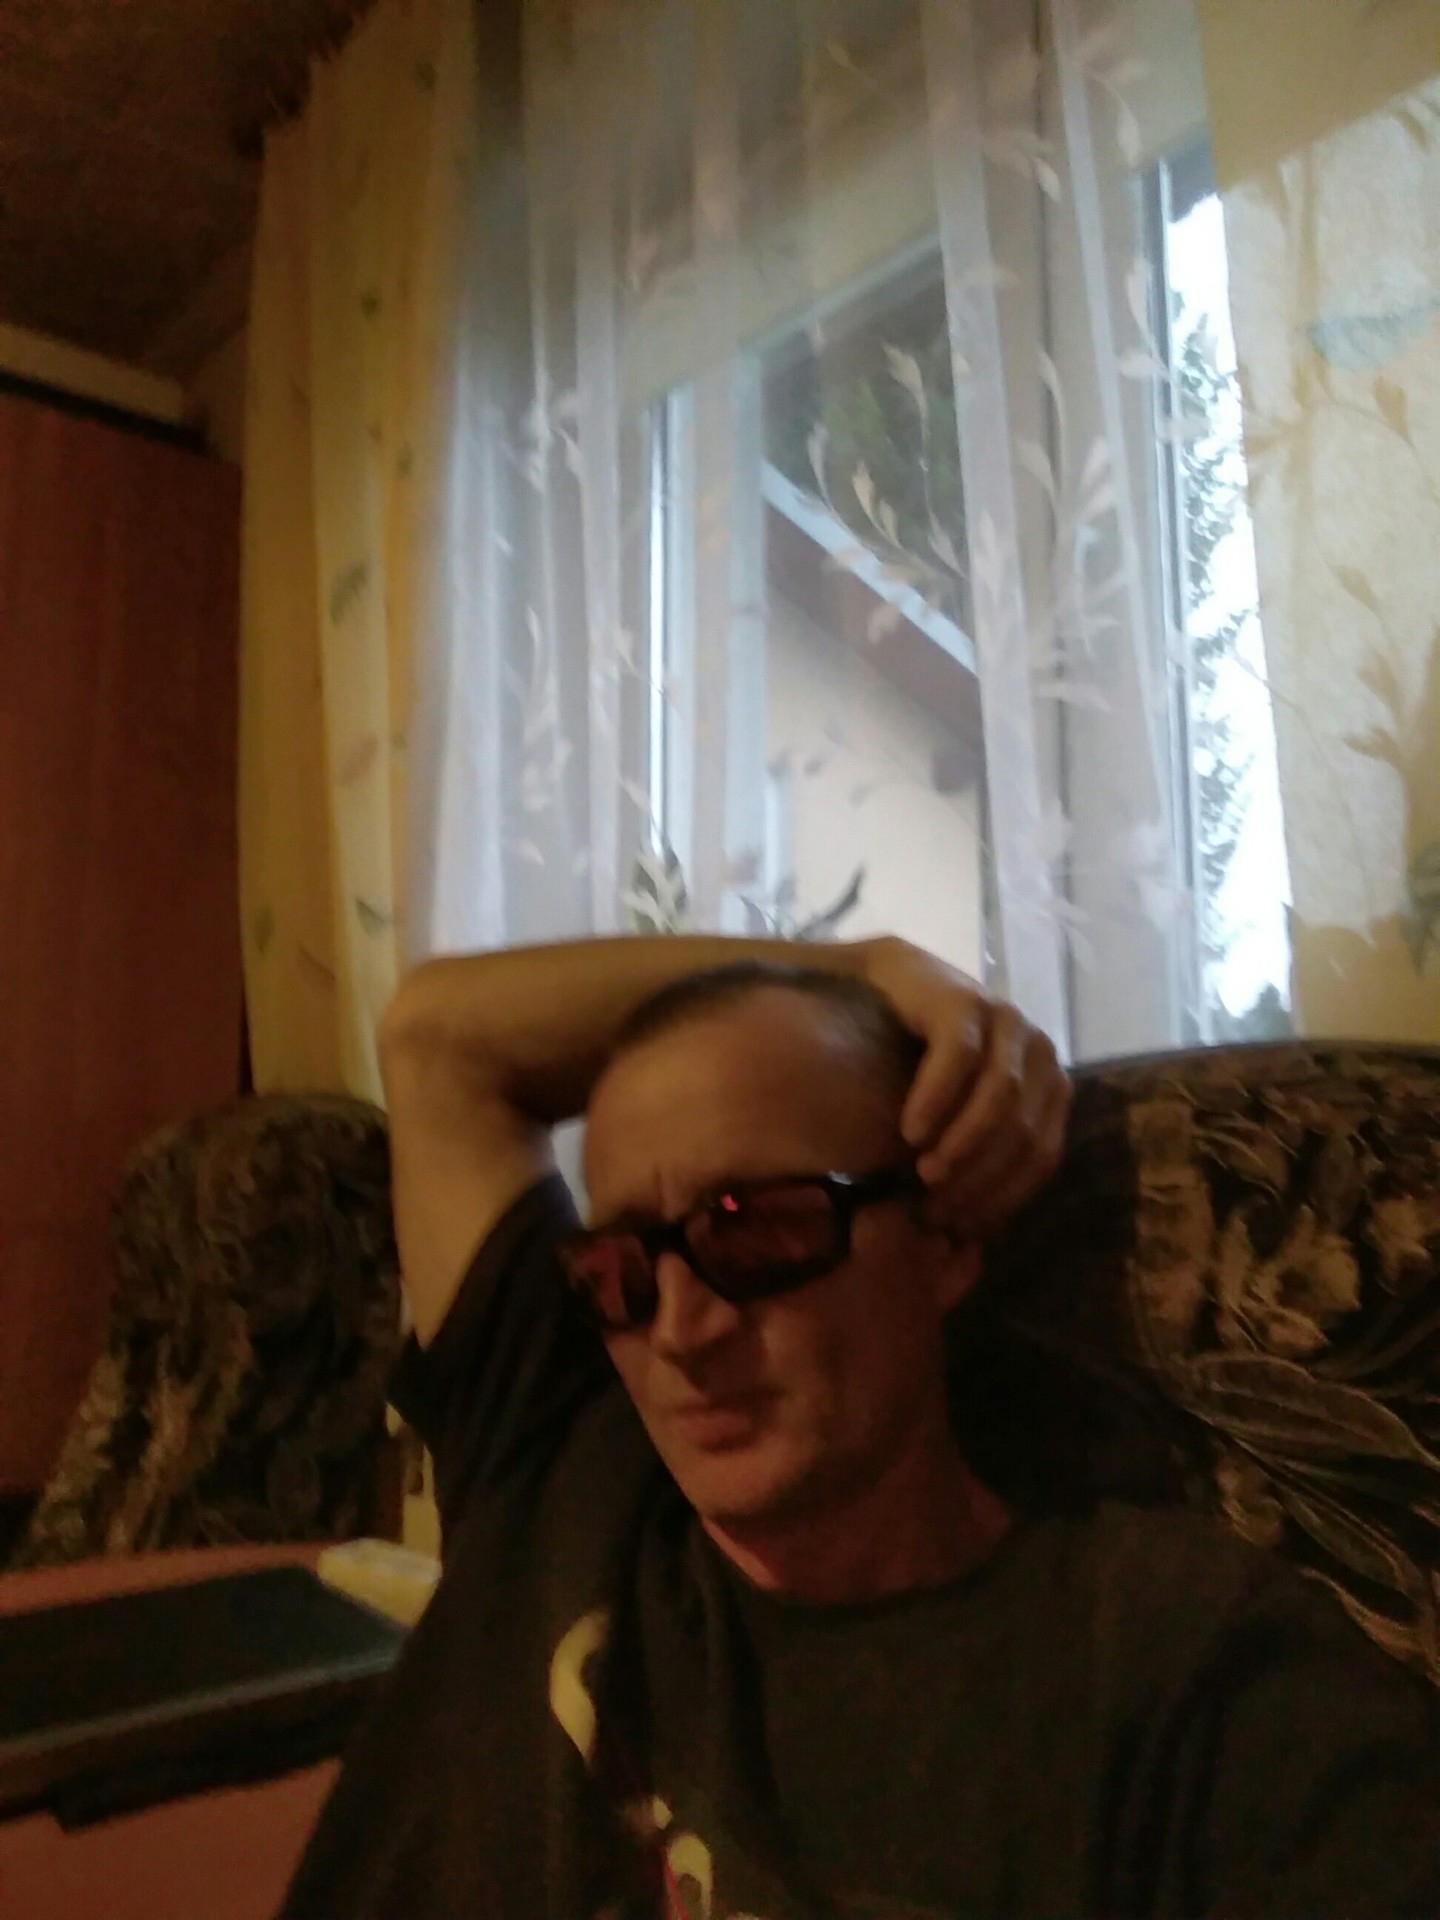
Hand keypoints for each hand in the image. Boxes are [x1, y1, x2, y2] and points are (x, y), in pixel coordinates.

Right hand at [863, 937, 1070, 1235]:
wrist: (889, 988)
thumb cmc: (921, 1063)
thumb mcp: (959, 1115)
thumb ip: (978, 1155)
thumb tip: (983, 1232)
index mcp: (1049, 1086)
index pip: (1042, 1157)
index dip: (1002, 1197)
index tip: (958, 1223)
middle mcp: (1039, 1052)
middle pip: (1023, 1132)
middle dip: (979, 1177)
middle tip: (934, 1204)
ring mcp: (1006, 1021)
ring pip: (1001, 1097)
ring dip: (963, 1143)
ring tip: (923, 1172)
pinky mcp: (966, 1001)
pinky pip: (959, 1059)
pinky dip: (936, 1101)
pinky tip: (911, 1130)